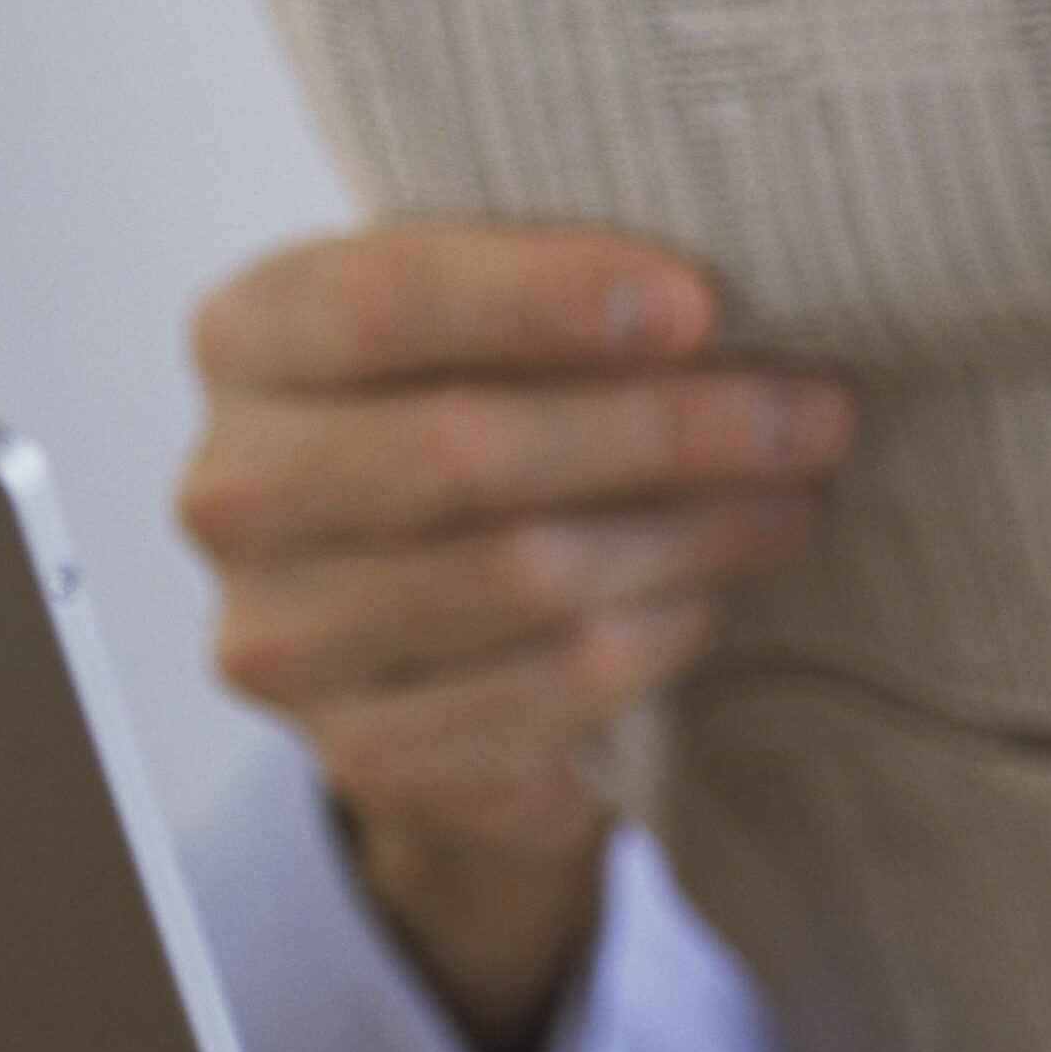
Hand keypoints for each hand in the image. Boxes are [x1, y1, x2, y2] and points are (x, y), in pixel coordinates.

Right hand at [177, 225, 856, 1051]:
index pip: (382, 299)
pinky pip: (552, 685)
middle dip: (670, 427)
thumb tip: (736, 297)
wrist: (437, 668)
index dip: (546, 298)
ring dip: (694, 533)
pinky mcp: (363, 753)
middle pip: (468, 447)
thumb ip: (553, 311)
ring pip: (527, 573)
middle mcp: (234, 489)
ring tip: (795, 500)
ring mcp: (282, 637)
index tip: (701, 304)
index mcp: (248, 342)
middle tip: (816, 414)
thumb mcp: (487, 354)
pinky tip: (709, 600)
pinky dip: (657, 635)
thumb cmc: (479, 460)